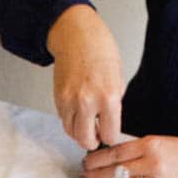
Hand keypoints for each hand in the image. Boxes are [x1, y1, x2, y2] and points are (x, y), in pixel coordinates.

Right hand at [47, 5, 124, 149]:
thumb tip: (109, 122)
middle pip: (86, 141)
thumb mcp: (118, 78)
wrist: (76, 35)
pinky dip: (71, 121)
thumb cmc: (100, 50)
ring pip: (72, 133)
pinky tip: (78, 112)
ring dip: (80, 133)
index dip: (111, 137)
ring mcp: (70, 102)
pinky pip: (64, 120)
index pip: (110, 135)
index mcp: (109, 97)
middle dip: (93, 142)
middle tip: (97, 137)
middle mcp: (88, 102)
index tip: (110, 135)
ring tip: (87, 126)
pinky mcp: (58, 100)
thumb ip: (114, 103)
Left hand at [81, 136, 177, 177]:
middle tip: (84, 176)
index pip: (114, 153)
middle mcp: (153, 163)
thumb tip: (107, 155)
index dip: (96, 159)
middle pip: (114, 171)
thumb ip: (135, 148)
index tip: (85, 161)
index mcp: (151, 145)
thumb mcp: (159, 141)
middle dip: (95, 174)